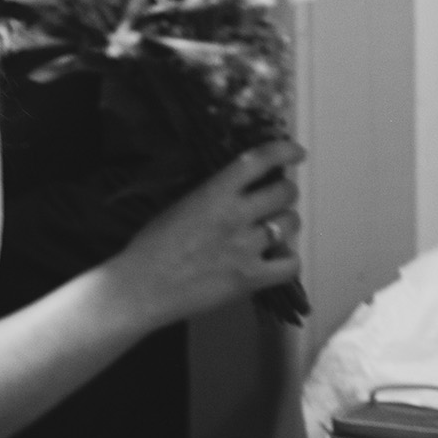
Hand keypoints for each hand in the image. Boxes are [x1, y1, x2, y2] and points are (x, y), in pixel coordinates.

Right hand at [110, 139, 304, 326]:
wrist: (142, 286)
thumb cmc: (150, 246)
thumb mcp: (178, 205)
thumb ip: (211, 194)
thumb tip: (237, 188)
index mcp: (213, 194)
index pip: (258, 161)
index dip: (283, 151)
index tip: (295, 152)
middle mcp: (235, 216)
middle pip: (284, 191)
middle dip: (285, 191)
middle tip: (277, 197)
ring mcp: (246, 248)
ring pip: (290, 223)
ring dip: (285, 222)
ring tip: (272, 229)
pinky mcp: (251, 278)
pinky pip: (291, 264)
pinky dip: (287, 259)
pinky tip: (275, 258)